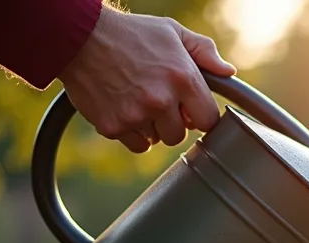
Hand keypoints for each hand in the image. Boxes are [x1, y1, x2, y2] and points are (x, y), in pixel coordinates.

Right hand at [58, 4, 236, 152]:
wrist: (79, 36)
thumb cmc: (130, 33)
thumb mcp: (172, 32)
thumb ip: (204, 52)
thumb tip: (228, 72)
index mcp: (183, 78)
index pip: (208, 120)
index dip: (199, 115)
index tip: (190, 109)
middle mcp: (161, 100)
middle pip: (181, 135)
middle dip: (173, 122)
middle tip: (159, 102)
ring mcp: (136, 115)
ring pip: (158, 140)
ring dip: (152, 127)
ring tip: (139, 101)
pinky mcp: (113, 126)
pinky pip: (136, 144)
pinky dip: (132, 133)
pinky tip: (125, 109)